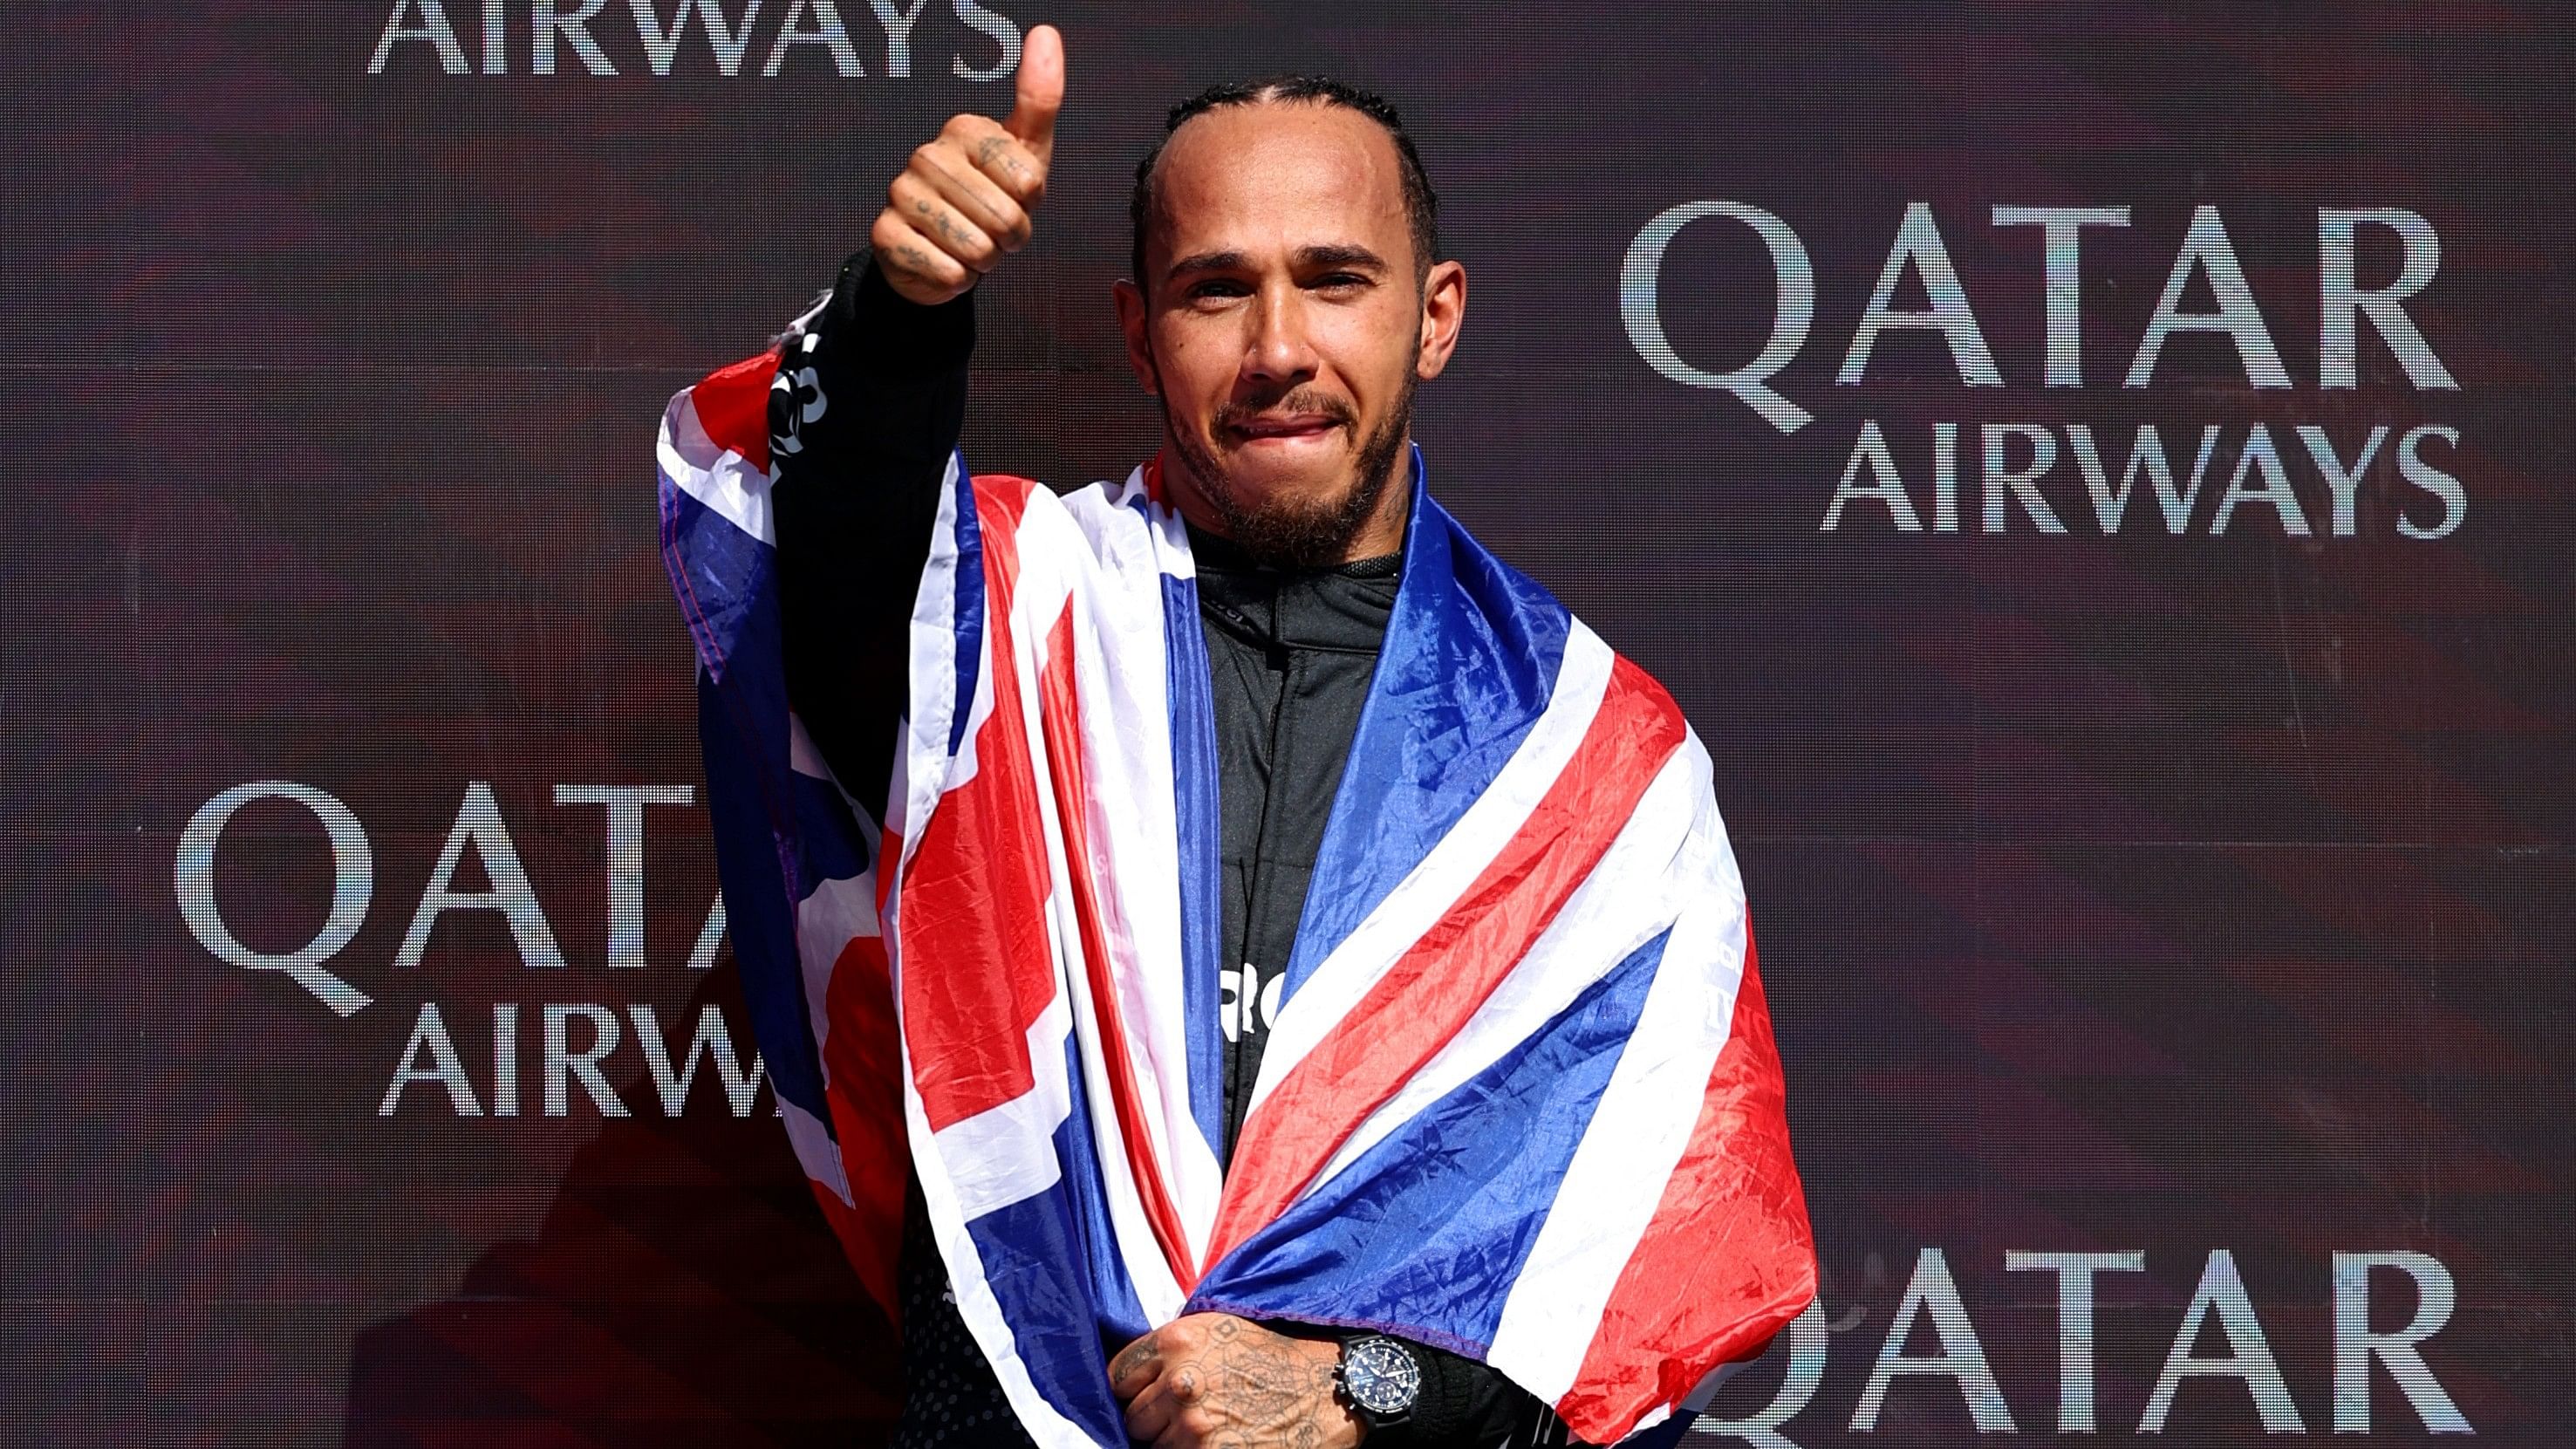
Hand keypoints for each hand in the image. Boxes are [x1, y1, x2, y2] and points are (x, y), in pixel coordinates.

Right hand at [869, 22, 1062, 305]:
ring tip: (971, 245)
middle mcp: (926, 154)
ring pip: (977, 248)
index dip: (1031, 206)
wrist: (940, 252)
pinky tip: (946, 261)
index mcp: (963, 130)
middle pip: (1005, 218)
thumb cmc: (990, 196)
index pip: (1029, 182)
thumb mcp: (1027, 153)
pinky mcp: (884, 234)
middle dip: (1010, 238)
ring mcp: (900, 192)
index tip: (1015, 199)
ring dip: (985, 260)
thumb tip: (1046, 32)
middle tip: (993, 231)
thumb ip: (1040, 98)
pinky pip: (948, 271)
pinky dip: (958, 279)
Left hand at [1110, 1313, 1365, 1448]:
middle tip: (1189, 1415)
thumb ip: (1171, 1350)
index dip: (1134, 1389)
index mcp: (1176, 1342)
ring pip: (1154, 1447)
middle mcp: (1180, 1383)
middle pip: (1133, 1417)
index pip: (1117, 1377)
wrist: (1327, 1391)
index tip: (1149, 1395)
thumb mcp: (1217, 1329)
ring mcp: (1194, 1426)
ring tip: (1212, 1429)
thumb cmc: (1274, 1359)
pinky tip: (1221, 1441)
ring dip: (1174, 1443)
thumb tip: (1131, 1378)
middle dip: (1154, 1419)